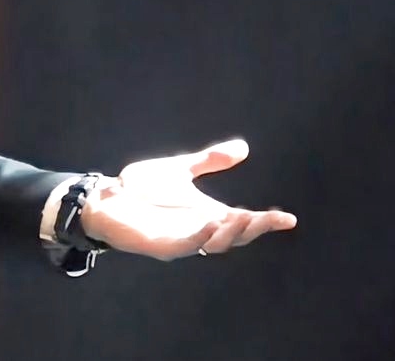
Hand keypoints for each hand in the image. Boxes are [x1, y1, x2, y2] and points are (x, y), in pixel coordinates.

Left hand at [80, 138, 296, 260]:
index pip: (244, 222)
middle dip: (252, 229)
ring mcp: (181, 240)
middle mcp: (199, 231)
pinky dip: (198, 237)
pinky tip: (209, 224)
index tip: (288, 219)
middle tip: (269, 219)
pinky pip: (184, 245)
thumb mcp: (180, 170)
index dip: (266, 223)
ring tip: (242, 217)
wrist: (106, 197)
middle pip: (234, 237)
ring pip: (213, 244)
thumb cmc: (141, 188)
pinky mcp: (161, 246)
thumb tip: (243, 147)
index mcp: (208, 215)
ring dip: (228, 233)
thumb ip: (209, 160)